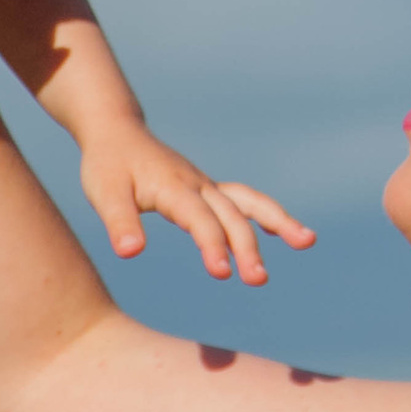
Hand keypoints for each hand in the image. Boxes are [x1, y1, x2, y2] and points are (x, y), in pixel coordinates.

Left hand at [77, 123, 313, 287]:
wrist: (117, 131)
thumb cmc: (107, 165)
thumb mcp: (103, 194)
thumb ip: (119, 222)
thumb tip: (129, 252)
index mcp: (174, 187)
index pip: (199, 220)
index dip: (212, 245)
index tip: (223, 272)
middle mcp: (198, 185)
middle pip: (231, 216)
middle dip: (247, 247)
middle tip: (258, 279)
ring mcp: (207, 185)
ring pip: (249, 203)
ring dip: (278, 222)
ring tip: (307, 241)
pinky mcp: (208, 190)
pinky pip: (244, 201)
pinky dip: (266, 216)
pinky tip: (284, 234)